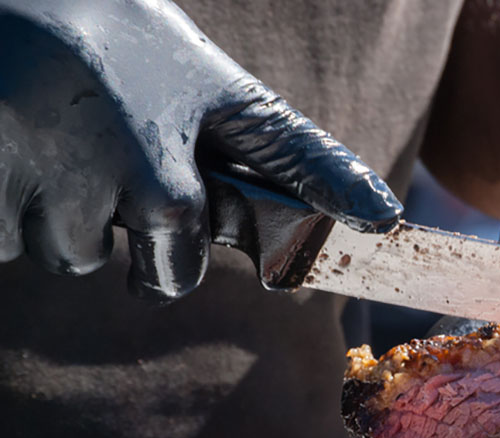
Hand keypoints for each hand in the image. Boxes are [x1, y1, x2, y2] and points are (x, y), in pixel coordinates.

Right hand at [0, 0, 400, 299]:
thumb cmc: (70, 30)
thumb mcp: (155, 57)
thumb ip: (210, 135)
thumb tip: (267, 223)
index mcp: (184, 86)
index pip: (282, 143)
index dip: (331, 183)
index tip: (383, 216)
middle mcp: (137, 131)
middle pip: (169, 265)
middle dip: (145, 255)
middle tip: (99, 172)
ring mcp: (62, 160)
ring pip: (73, 255)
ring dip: (52, 218)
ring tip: (31, 132)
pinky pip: (6, 244)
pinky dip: (0, 212)